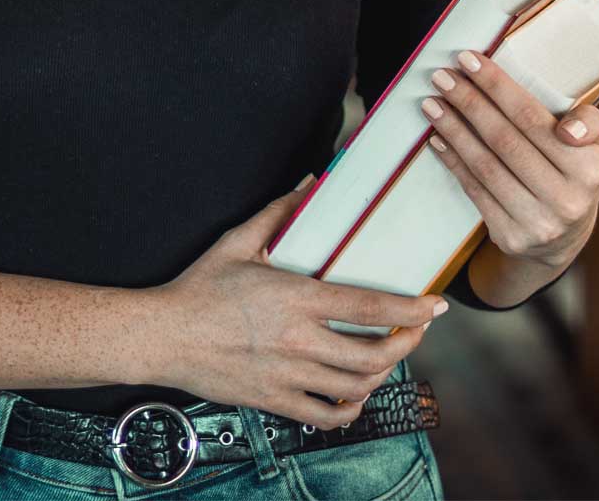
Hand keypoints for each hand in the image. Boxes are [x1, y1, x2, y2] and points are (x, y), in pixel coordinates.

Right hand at [146, 177, 447, 426]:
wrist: (163, 336)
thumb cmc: (199, 288)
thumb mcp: (238, 242)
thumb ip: (279, 213)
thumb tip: (310, 183)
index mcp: (295, 299)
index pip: (370, 308)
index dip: (411, 309)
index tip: (436, 306)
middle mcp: (298, 341)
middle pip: (374, 354)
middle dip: (408, 343)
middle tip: (417, 330)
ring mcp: (288, 375)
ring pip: (356, 386)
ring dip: (384, 373)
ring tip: (389, 356)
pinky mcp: (275, 400)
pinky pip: (327, 415)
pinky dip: (351, 409)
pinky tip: (355, 394)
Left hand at [421, 51, 598, 271]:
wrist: (565, 238)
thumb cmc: (576, 173)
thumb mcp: (597, 144)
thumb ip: (589, 121)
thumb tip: (568, 128)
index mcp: (590, 169)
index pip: (534, 119)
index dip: (497, 87)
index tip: (469, 60)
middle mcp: (567, 199)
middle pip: (504, 140)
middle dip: (469, 103)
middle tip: (442, 77)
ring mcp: (538, 222)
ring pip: (485, 165)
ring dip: (453, 130)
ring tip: (432, 103)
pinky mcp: (511, 236)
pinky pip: (475, 190)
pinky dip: (453, 161)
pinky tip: (437, 139)